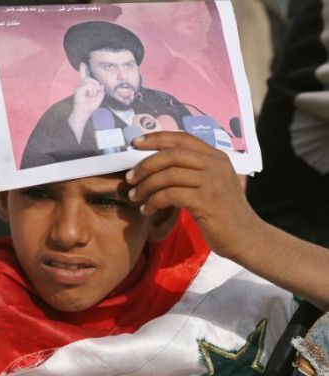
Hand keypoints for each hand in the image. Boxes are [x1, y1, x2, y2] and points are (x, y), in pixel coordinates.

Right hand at [68, 63, 104, 142]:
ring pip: (90, 81)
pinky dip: (91, 90)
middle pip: (91, 79)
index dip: (83, 69)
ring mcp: (79, 87)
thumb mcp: (98, 98)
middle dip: (96, 86)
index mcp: (85, 86)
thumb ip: (100, 91)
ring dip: (94, 89)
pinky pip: (88, 85)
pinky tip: (89, 94)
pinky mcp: (78, 90)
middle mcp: (81, 85)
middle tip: (93, 94)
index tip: (83, 64)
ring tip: (91, 95)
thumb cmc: (90, 107)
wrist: (84, 113)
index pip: (83, 75)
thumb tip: (101, 85)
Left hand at [126, 131, 259, 262]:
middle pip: (172, 154)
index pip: (182, 138)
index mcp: (216, 156)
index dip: (156, 138)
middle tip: (130, 178)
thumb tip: (158, 165)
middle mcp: (215, 165)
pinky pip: (171, 195)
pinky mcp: (206, 201)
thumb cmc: (224, 214)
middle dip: (145, 164)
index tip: (135, 143)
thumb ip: (193, 172)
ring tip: (135, 196)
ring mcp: (212, 182)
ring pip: (168, 175)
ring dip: (146, 186)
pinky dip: (154, 201)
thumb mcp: (212, 185)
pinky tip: (147, 210)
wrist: (245, 237)